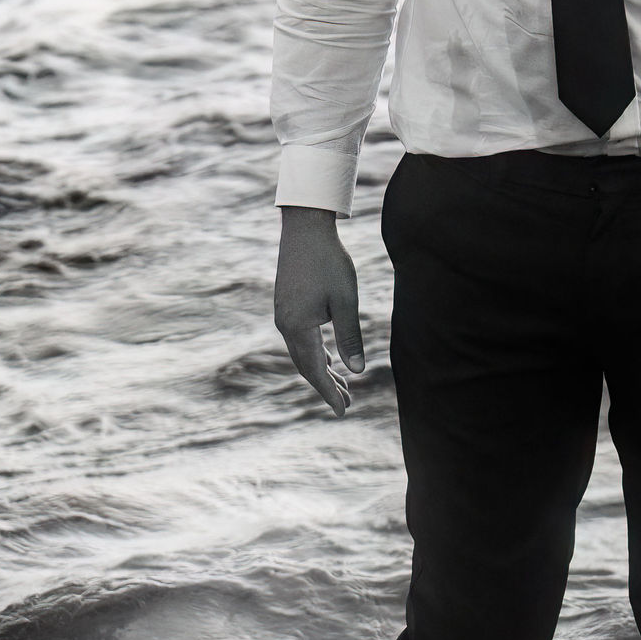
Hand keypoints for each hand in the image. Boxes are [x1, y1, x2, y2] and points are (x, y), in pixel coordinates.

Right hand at [274, 206, 364, 415]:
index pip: (315, 370)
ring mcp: (283, 315)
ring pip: (302, 353)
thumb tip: (357, 371)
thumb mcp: (346, 302)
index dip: (329, 393)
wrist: (305, 228)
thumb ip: (350, 338)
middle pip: (306, 366)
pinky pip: (300, 339)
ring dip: (322, 371)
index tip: (343, 411)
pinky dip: (315, 353)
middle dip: (326, 386)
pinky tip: (330, 360)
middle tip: (347, 404)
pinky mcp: (286, 305)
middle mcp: (285, 324)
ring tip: (342, 386)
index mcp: (298, 327)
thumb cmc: (329, 262)